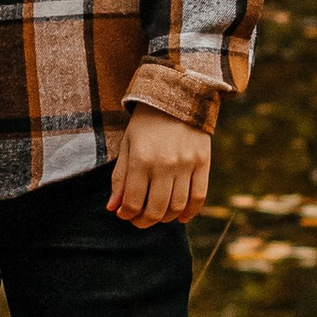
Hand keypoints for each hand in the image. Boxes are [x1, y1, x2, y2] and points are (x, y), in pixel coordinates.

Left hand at [109, 107, 212, 227]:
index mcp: (142, 159)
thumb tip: (113, 208)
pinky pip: (199, 196)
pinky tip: (181, 217)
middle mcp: (165, 164)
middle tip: (138, 220)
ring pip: (177, 207)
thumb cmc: (146, 121)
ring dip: (165, 219)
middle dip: (144, 221)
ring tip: (157, 215)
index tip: (123, 214)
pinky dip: (190, 212)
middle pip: (156, 209)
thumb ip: (120, 177)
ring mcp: (187, 164)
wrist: (178, 95)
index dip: (126, 214)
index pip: (134, 202)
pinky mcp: (203, 162)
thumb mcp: (127, 144)